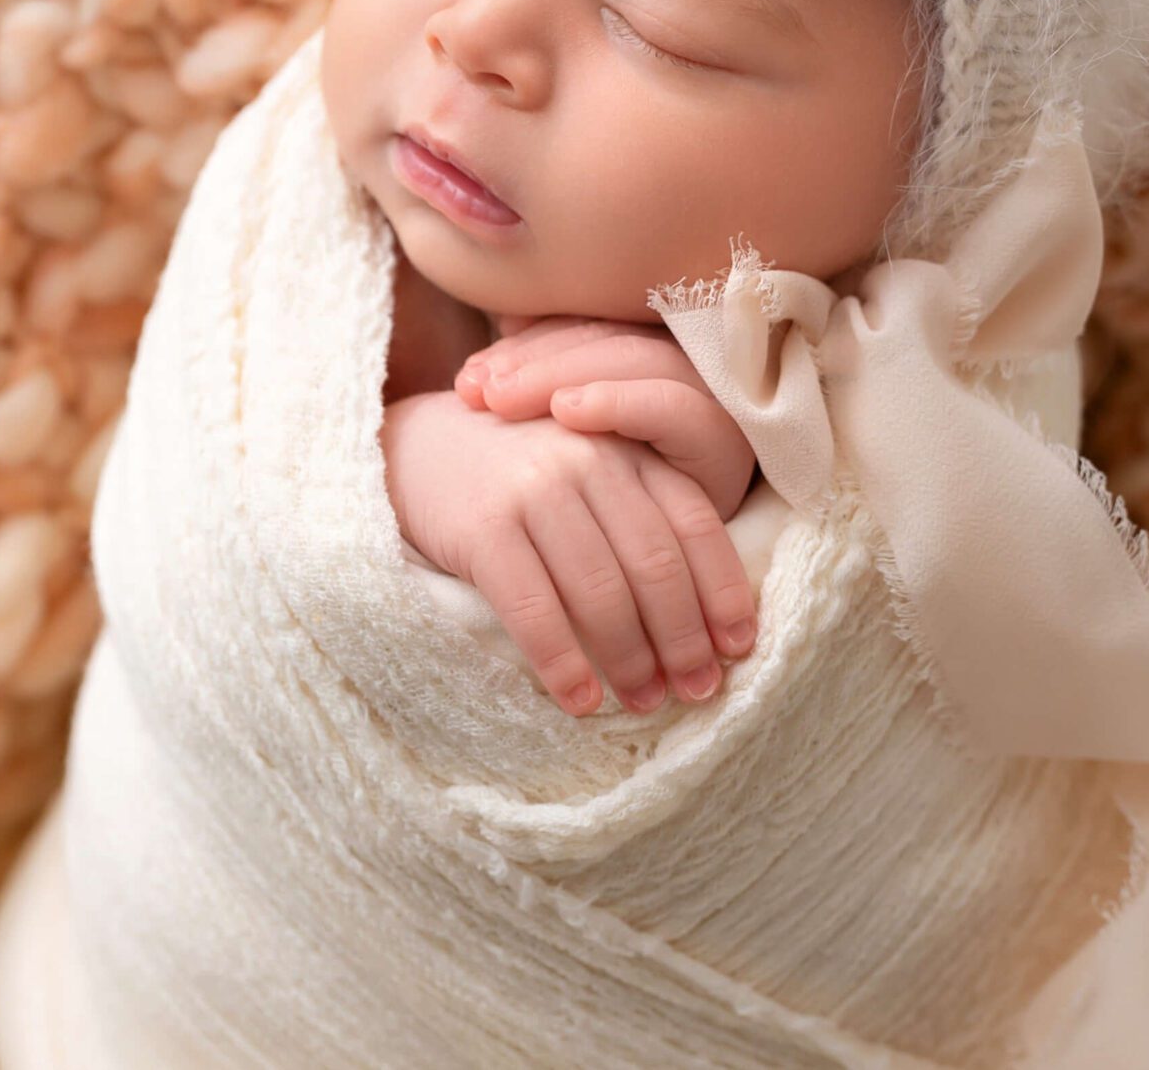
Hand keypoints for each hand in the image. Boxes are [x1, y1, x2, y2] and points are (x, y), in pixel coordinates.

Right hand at [381, 391, 756, 717]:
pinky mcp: (483, 527)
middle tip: (697, 690)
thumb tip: (702, 619)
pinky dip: (564, 663)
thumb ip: (638, 513)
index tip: (738, 647)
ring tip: (644, 702)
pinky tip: (581, 700)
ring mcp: (533, 489)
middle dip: (683, 638)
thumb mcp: (585, 470)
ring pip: (602, 592)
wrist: (409, 447)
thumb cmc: (513, 474)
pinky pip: (536, 609)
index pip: (695, 523)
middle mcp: (588, 459)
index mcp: (624, 447)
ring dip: (631, 660)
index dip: (722, 591)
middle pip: (655, 564)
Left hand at [455, 317, 759, 521]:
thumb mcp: (568, 449)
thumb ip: (545, 389)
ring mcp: (704, 398)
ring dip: (563, 373)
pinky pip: (673, 407)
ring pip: (633, 360)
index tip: (465, 379)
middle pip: (604, 342)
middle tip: (476, 392)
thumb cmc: (599, 510)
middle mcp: (680, 368)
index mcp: (640, 359)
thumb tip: (495, 335)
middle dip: (533, 361)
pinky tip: (567, 412)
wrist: (658, 580)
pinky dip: (618, 400)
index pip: (580, 332)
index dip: (522, 346)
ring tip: (503, 398)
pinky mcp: (719, 441)